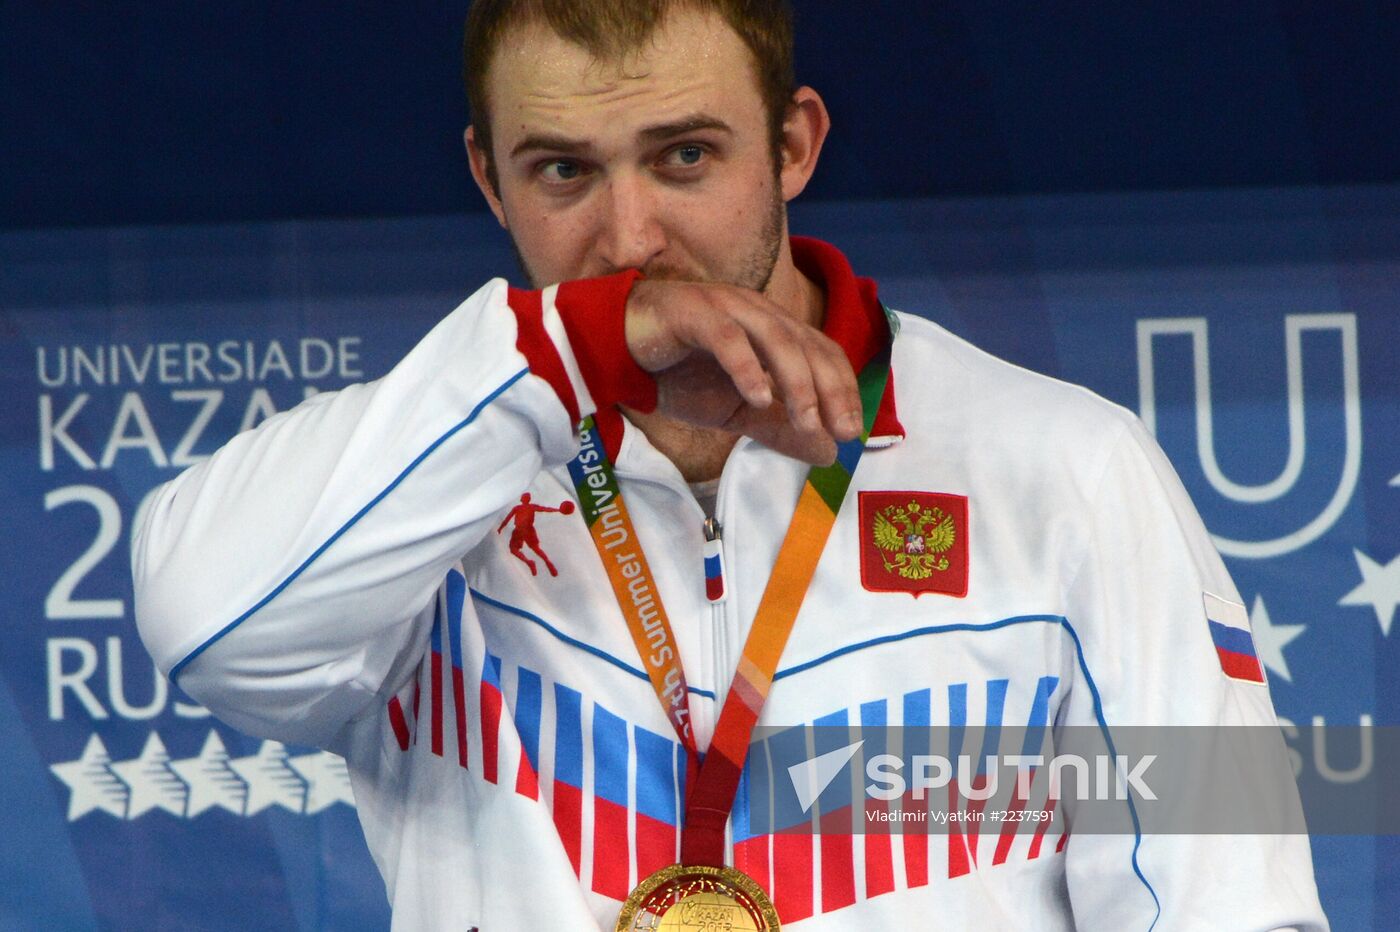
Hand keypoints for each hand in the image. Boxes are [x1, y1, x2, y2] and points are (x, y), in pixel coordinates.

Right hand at [623, 280, 862, 464]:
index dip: (843, 389)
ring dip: (796, 381)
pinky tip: (758, 396)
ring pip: (775, 338)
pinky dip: (746, 366)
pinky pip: (726, 337)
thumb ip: (777, 428)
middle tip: (840, 430)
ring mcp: (726, 307)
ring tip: (806, 420)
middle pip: (807, 345)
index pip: (822, 352)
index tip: (851, 431)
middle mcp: (757, 312)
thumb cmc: (679, 372)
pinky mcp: (692, 312)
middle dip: (830, 389)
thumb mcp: (735, 410)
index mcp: (773, 329)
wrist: (617, 349)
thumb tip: (826, 455)